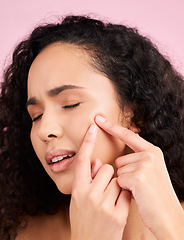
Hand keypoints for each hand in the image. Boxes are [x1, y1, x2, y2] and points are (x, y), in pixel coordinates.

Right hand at [70, 124, 130, 239]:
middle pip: (107, 168)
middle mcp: (88, 194)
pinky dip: (125, 197)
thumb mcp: (80, 198)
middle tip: (104, 190)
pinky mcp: (117, 213)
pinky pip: (126, 192)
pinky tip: (118, 209)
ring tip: (110, 201)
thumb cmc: (85, 219)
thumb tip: (97, 161)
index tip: (93, 126)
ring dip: (117, 186)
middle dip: (108, 176)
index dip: (87, 142)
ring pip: (118, 179)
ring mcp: (102, 204)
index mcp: (77, 189)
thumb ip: (88, 178)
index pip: (82, 159)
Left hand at [95, 115, 183, 239]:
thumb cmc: (155, 195)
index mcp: (152, 151)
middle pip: (119, 160)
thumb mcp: (150, 172)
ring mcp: (145, 165)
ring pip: (118, 171)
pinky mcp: (138, 177)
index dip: (112, 127)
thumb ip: (137, 160)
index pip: (128, 135)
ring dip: (125, 182)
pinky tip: (138, 195)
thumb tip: (119, 158)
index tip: (98, 118)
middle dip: (124, 174)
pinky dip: (125, 189)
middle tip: (140, 185)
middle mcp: (149, 154)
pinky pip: (119, 180)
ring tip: (140, 190)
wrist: (168, 216)